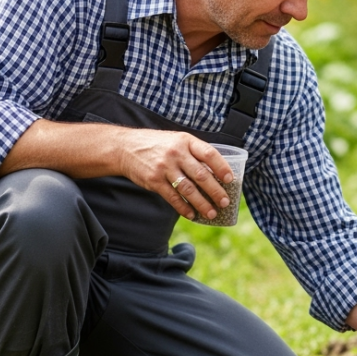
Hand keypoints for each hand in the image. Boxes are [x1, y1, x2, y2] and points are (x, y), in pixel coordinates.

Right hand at [119, 130, 233, 219]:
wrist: (126, 147)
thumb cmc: (158, 145)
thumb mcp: (177, 140)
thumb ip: (194, 153)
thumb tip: (217, 171)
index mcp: (186, 141)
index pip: (209, 154)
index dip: (222, 167)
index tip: (230, 180)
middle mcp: (176, 154)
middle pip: (201, 175)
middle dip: (215, 191)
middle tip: (225, 202)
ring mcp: (165, 168)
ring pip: (188, 189)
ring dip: (202, 203)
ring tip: (212, 213)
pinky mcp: (154, 181)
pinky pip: (172, 197)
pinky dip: (183, 208)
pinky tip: (192, 215)